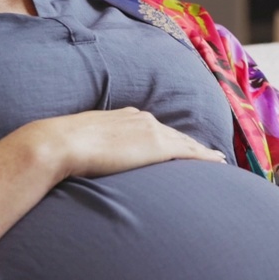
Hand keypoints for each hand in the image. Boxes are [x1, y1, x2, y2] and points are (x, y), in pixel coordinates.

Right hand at [18, 107, 226, 181]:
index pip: (153, 128)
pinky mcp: (157, 146)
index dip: (169, 137)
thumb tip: (86, 162)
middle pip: (174, 133)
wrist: (59, 144)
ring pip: (186, 142)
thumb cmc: (60, 148)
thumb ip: (92, 149)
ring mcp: (151, 130)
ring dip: (203, 151)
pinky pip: (190, 152)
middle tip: (210, 153)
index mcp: (123, 116)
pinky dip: (206, 157)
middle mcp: (141, 118)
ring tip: (219, 160)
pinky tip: (219, 163)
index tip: (179, 144)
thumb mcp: (80, 143)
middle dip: (192, 143)